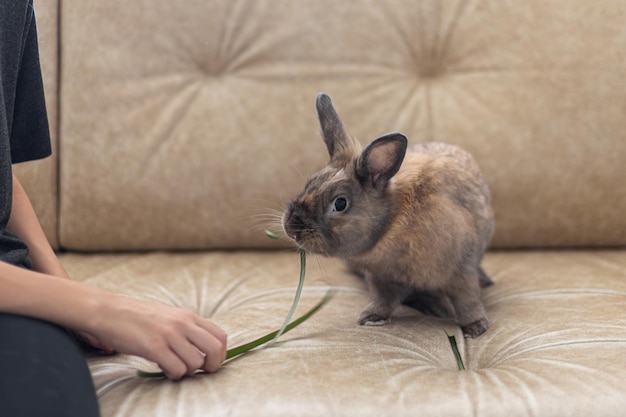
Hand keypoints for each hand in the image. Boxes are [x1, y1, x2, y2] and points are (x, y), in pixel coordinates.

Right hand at [86, 293, 226, 379]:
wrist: (109, 311)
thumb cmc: (137, 316)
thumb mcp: (169, 315)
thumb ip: (186, 327)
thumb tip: (201, 347)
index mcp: (188, 316)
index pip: (220, 336)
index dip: (220, 354)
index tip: (210, 362)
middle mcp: (183, 323)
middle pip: (214, 349)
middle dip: (212, 366)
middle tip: (199, 371)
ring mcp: (169, 335)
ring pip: (196, 362)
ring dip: (188, 371)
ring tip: (175, 368)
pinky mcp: (154, 347)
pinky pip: (177, 368)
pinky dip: (174, 375)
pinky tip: (164, 370)